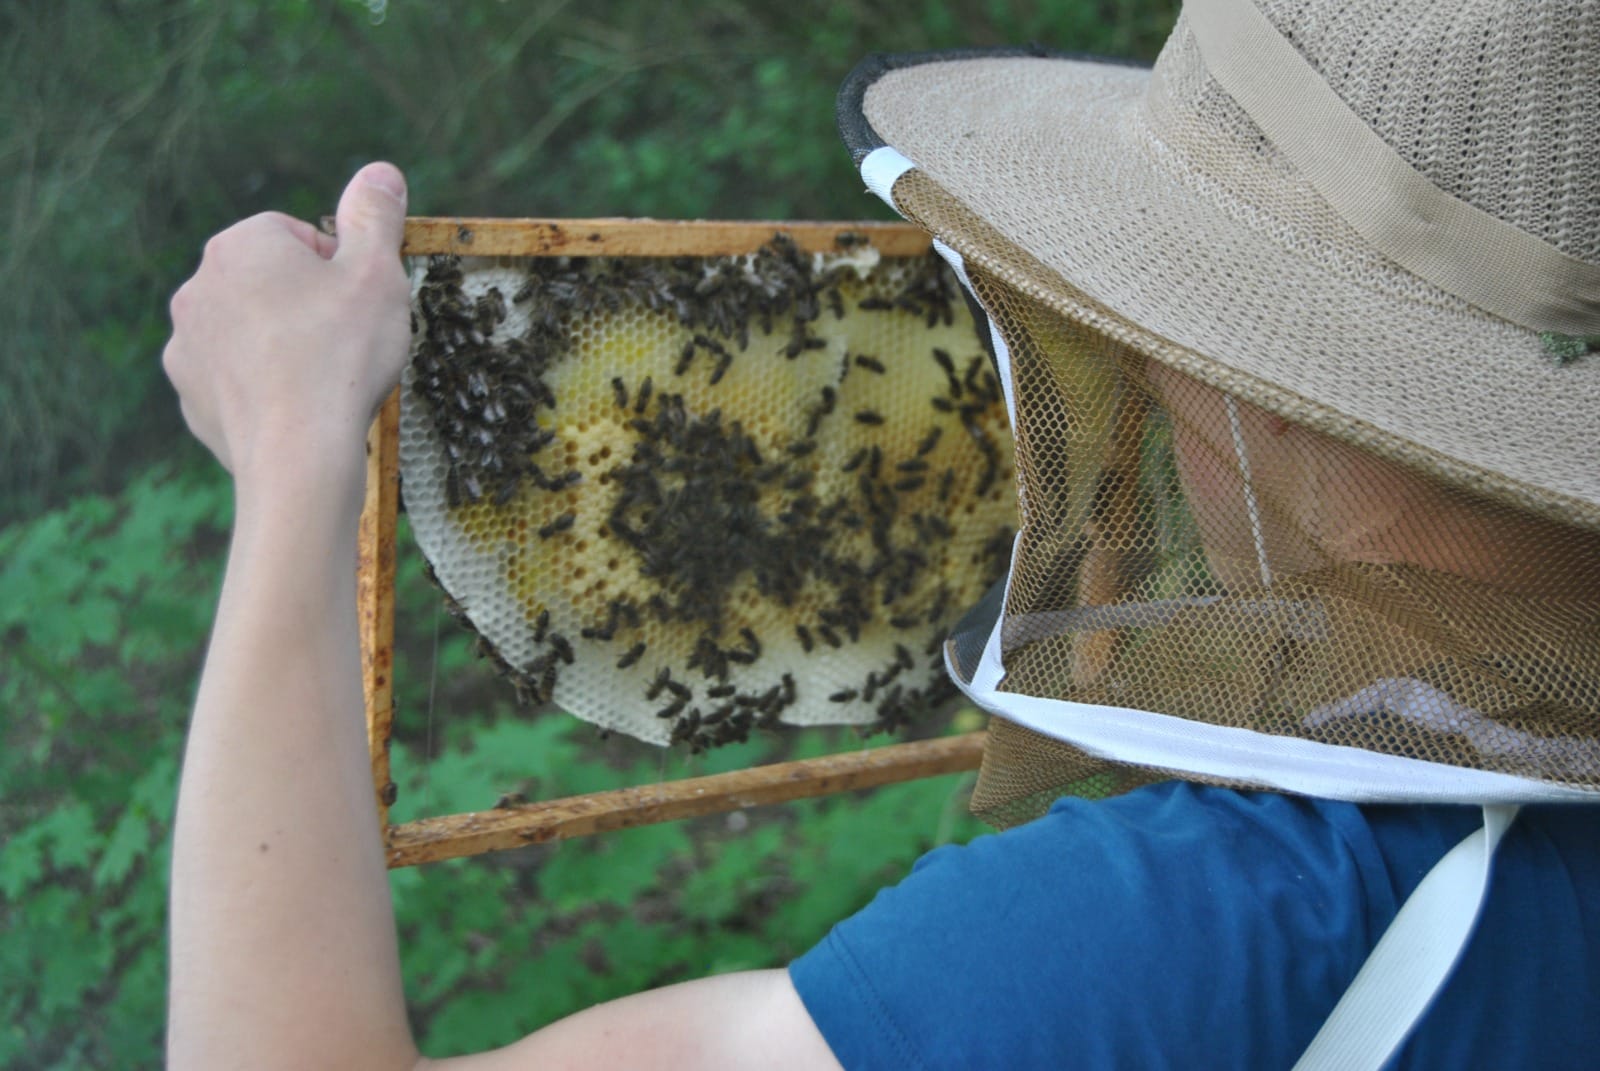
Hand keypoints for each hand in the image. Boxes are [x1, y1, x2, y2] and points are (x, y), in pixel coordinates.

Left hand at [163, 162, 411, 490]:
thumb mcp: (377, 274)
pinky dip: (265, 391)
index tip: (359, 308)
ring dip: (284, 347)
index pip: (300, 238)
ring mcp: (187, 346)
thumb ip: (376, 217)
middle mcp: (198, 288)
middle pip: (272, 284)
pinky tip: (297, 411)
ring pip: (251, 333)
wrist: (298, 455)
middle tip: (347, 345)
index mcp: (241, 245)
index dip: (342, 272)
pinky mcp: (191, 397)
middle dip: (309, 307)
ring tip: (323, 381)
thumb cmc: (342, 356)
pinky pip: (236, 381)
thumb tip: (381, 172)